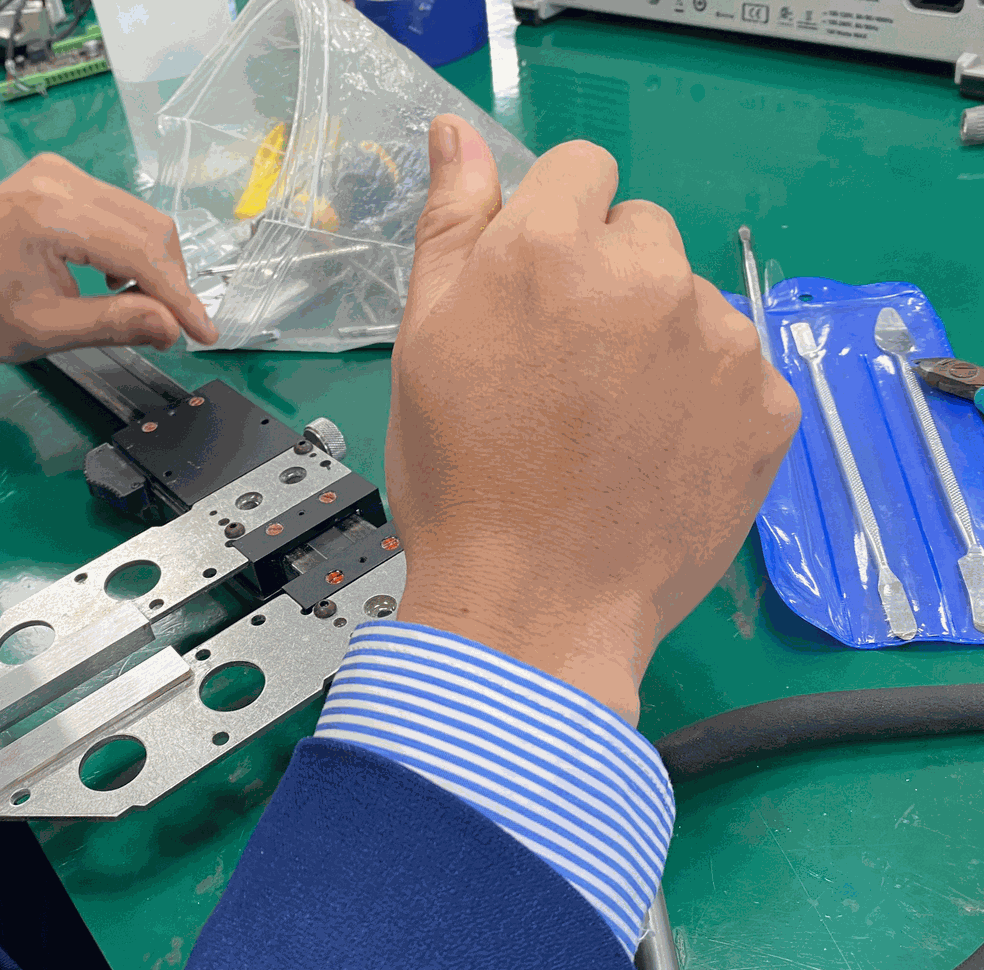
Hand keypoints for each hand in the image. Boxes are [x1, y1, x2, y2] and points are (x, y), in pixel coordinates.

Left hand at [0, 153, 217, 362]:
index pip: (139, 252)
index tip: (205, 333)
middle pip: (148, 226)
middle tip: (171, 329)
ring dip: (152, 264)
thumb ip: (113, 325)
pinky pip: (116, 208)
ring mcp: (56, 172)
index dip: (179, 296)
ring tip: (139, 308)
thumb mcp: (45, 330)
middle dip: (170, 280)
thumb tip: (171, 327)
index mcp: (50, 215)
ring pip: (138, 215)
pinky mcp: (55, 175)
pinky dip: (129, 245)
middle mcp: (58, 180)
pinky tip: (114, 279)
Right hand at [388, 116, 799, 723]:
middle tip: (565, 369)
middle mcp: (645, 279)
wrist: (533, 611)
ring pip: (690, 302)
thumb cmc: (461, 483)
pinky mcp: (766, 404)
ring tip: (609, 422)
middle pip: (640, 231)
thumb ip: (449, 226)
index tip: (536, 290)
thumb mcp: (422, 346)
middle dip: (606, 278)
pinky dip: (703, 397)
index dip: (552, 224)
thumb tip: (459, 138)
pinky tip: (655, 451)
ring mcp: (718, 343)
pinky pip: (737, 367)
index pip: (580, 171)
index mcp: (546, 253)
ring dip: (657, 339)